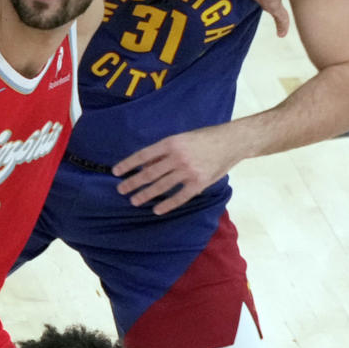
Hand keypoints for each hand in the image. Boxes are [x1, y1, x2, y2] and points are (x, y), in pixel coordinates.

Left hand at [111, 123, 242, 213]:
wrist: (232, 141)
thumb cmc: (206, 138)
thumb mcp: (183, 138)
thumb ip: (165, 151)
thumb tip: (145, 163)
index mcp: (171, 142)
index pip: (143, 155)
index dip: (128, 164)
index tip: (116, 172)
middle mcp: (178, 157)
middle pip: (149, 173)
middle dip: (133, 183)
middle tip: (121, 190)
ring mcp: (188, 171)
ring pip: (161, 186)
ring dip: (145, 194)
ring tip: (134, 200)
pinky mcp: (199, 183)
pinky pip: (179, 197)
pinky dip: (167, 205)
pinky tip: (156, 210)